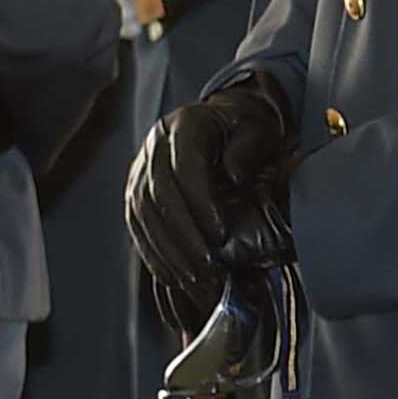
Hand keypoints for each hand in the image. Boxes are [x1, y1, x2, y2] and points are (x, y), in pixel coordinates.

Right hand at [130, 77, 294, 313]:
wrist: (226, 119)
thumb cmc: (247, 125)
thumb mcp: (260, 127)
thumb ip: (249, 148)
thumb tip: (235, 177)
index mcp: (185, 125)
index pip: (184, 167)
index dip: (200, 202)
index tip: (220, 233)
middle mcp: (154, 146)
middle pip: (159, 195)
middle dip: (184, 236)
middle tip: (209, 266)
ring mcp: (140, 169)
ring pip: (143, 215)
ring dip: (168, 251)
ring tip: (195, 278)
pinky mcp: (137, 191)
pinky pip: (137, 226)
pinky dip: (155, 253)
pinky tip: (174, 275)